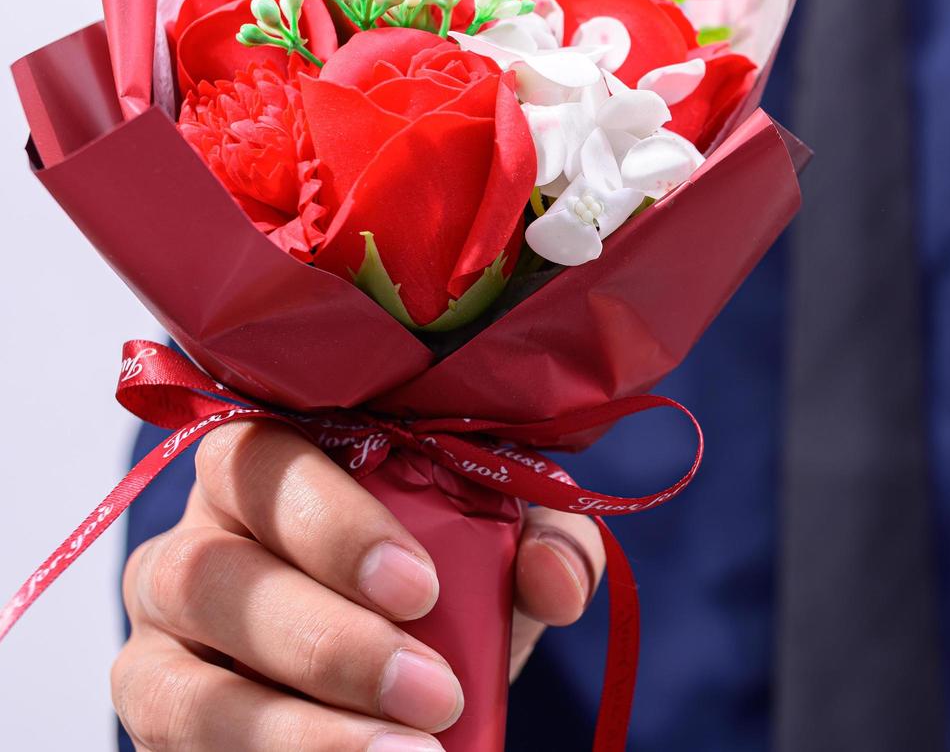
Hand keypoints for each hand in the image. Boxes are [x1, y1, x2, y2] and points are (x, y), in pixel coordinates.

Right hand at [113, 419, 604, 750]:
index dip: (334, 527)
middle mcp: (193, 539)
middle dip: (327, 642)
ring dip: (295, 731)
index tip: (423, 588)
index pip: (266, 463)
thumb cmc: (442, 567)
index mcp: (270, 462)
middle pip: (208, 574)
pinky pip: (178, 747)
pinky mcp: (157, 716)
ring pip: (176, 682)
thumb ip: (544, 538)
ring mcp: (161, 636)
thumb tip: (556, 581)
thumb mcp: (504, 539)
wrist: (406, 652)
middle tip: (433, 691)